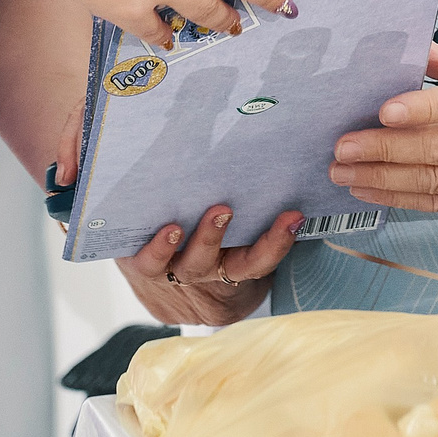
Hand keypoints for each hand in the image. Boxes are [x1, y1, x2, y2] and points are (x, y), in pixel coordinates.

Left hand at [121, 203, 302, 326]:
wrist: (166, 275)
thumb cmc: (207, 235)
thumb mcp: (234, 228)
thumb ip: (249, 205)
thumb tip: (274, 161)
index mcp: (236, 263)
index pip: (261, 258)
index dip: (278, 241)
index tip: (293, 216)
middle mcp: (207, 271)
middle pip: (220, 265)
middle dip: (220, 238)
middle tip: (224, 209)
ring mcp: (175, 271)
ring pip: (180, 266)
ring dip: (177, 246)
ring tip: (175, 228)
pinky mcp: (144, 266)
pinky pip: (146, 262)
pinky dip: (151, 248)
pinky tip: (156, 229)